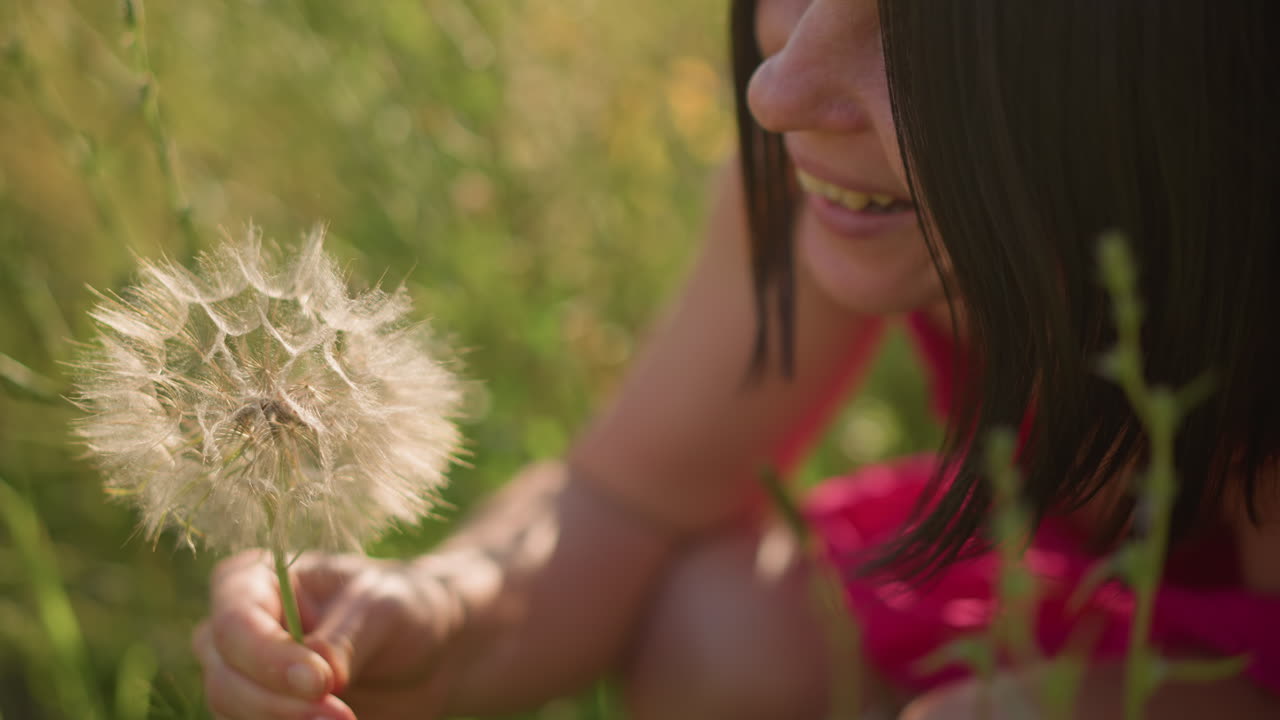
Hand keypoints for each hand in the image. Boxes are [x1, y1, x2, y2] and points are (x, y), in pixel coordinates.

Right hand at [193, 550, 462, 719]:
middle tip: (341, 717)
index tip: (320, 682)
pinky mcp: (264, 712)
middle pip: (224, 678)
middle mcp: (239, 630)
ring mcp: (245, 676)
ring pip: (231, 712)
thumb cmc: (403, 606)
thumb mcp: (384, 608)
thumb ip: (345, 638)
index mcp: (257, 581)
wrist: (429, 649)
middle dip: (276, 704)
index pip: (233, 624)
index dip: (267, 658)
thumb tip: (316, 678)